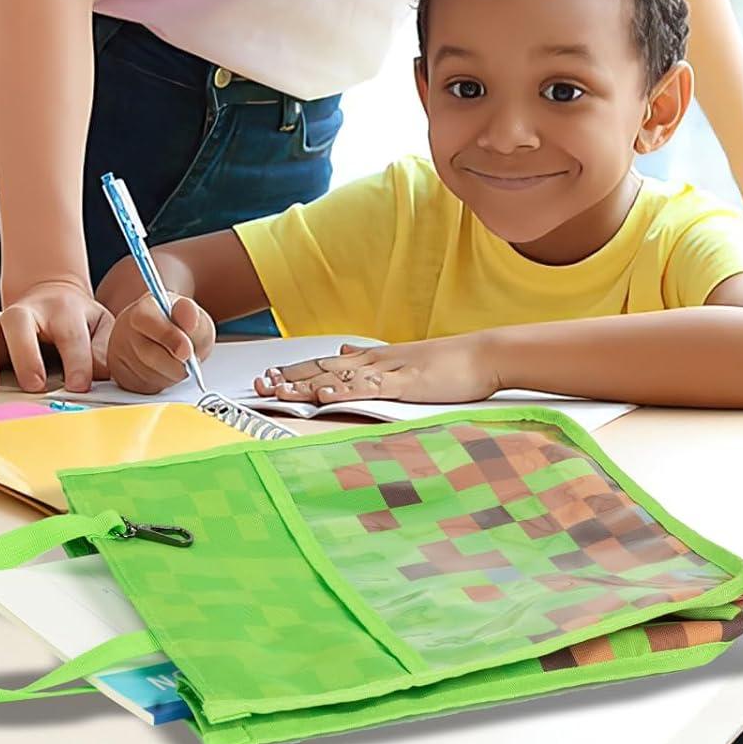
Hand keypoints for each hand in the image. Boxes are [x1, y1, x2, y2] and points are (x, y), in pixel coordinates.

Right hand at [0, 280, 112, 392]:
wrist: (51, 296)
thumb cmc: (76, 321)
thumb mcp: (101, 328)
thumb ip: (104, 349)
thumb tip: (101, 372)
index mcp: (64, 310)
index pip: (70, 333)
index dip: (77, 362)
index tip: (78, 386)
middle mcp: (28, 312)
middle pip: (16, 319)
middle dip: (23, 354)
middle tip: (34, 385)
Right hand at [106, 294, 213, 394]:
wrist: (173, 341)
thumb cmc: (184, 329)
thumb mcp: (196, 318)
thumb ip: (191, 315)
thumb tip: (188, 313)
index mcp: (143, 309)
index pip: (148, 321)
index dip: (169, 337)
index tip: (187, 351)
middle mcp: (124, 329)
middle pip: (148, 355)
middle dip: (175, 365)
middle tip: (190, 364)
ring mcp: (118, 353)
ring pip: (147, 375)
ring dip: (169, 375)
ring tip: (177, 364)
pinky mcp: (120, 375)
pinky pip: (142, 388)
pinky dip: (159, 384)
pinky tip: (165, 372)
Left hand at [254, 335, 501, 406]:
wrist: (484, 355)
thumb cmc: (448, 363)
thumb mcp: (403, 359)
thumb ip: (370, 359)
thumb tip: (343, 350)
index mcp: (373, 358)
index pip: (325, 363)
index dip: (295, 370)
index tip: (268, 376)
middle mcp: (374, 361)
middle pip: (323, 368)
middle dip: (289, 378)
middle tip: (258, 384)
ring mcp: (389, 371)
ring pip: (338, 377)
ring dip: (306, 384)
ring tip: (278, 389)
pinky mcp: (406, 384)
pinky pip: (370, 388)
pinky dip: (344, 390)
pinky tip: (325, 394)